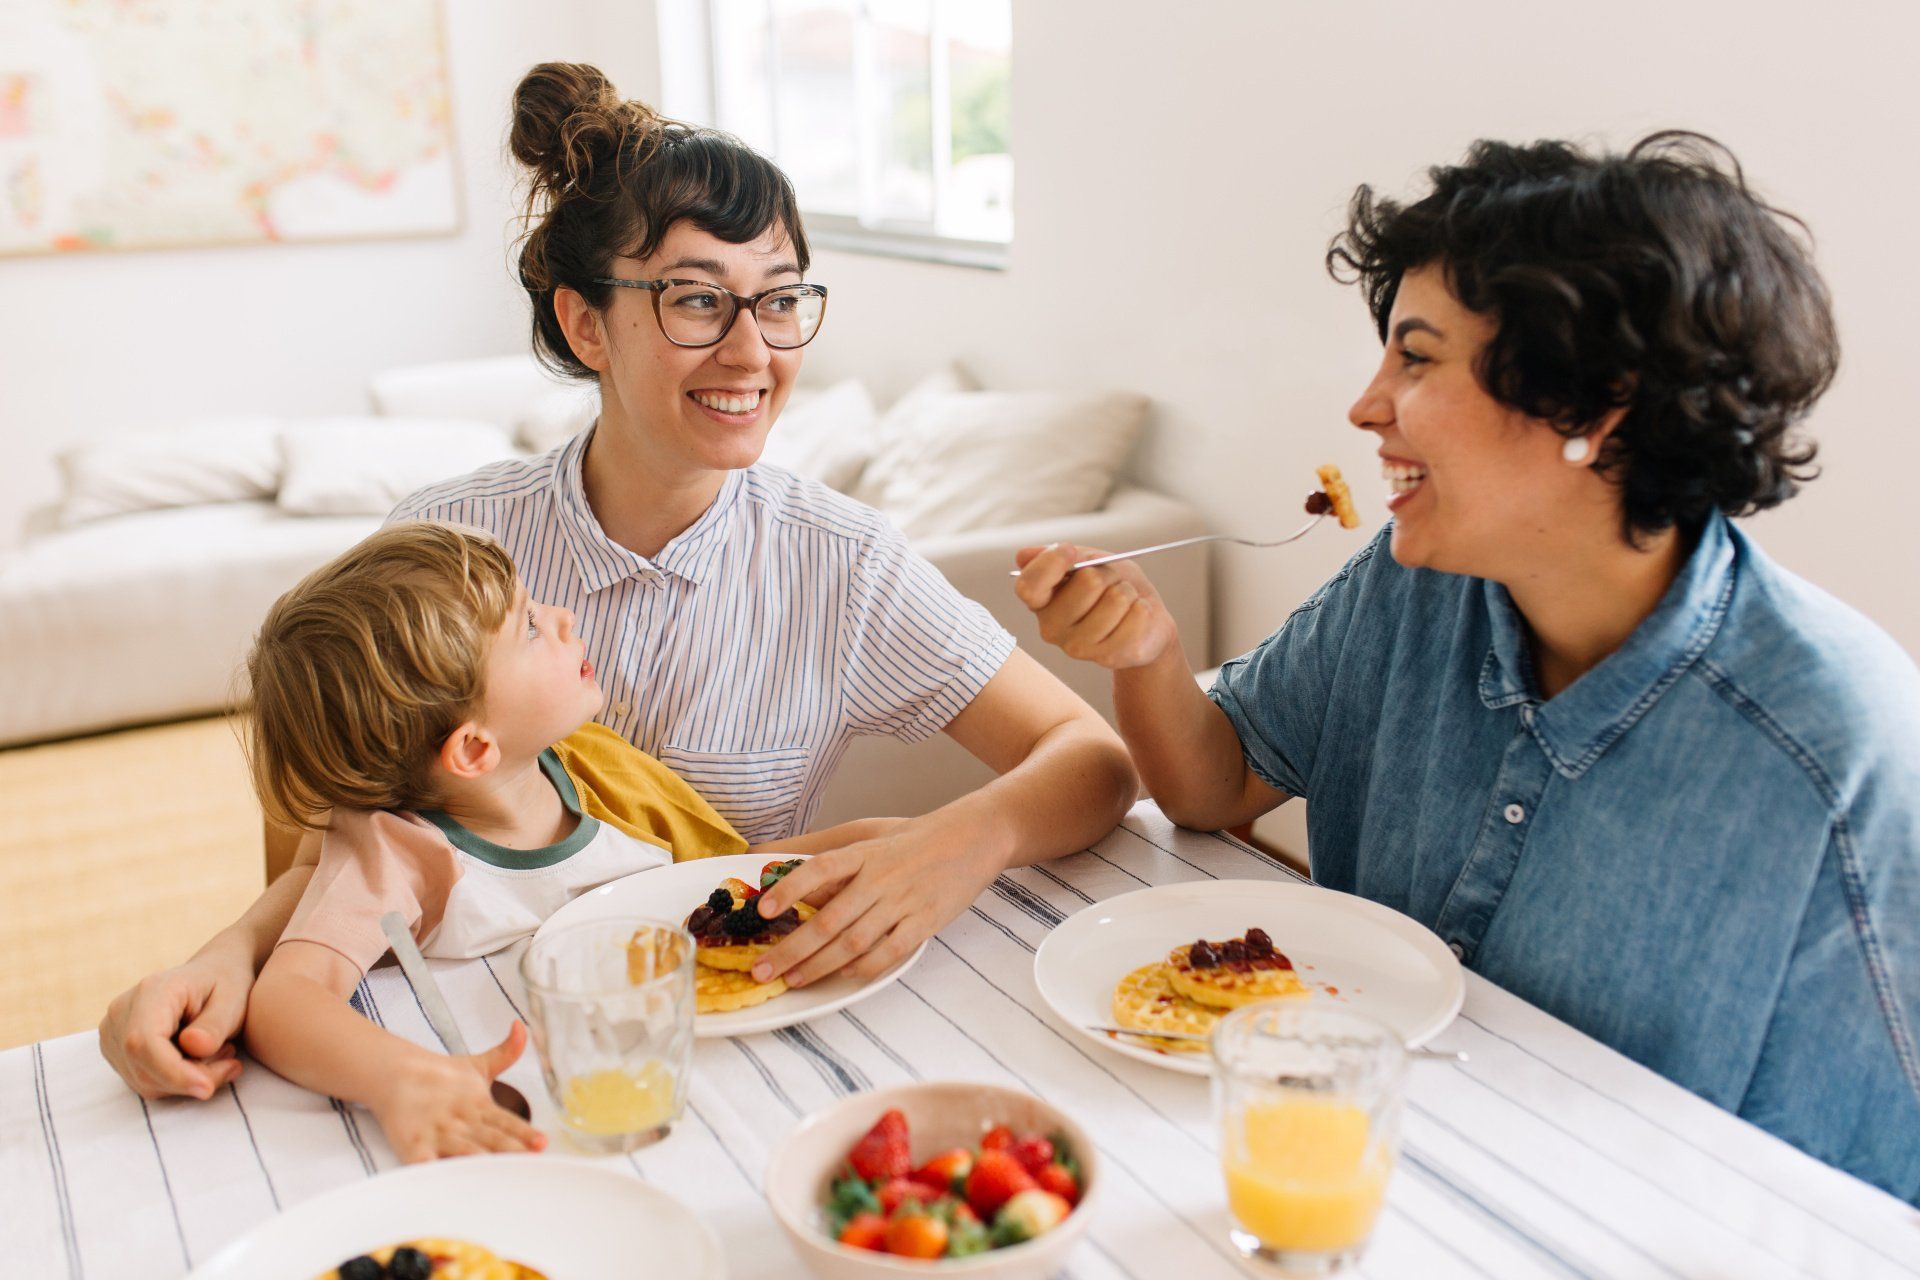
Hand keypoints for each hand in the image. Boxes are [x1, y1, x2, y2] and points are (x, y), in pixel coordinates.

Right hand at [100, 952, 251, 1099]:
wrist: (212, 974)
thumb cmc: (225, 984)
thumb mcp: (234, 999)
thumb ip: (215, 1024)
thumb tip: (193, 1046)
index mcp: (151, 992)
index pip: (144, 1043)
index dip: (173, 1073)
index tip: (207, 1088)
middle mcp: (122, 1012)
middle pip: (142, 1067)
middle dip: (189, 1079)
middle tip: (230, 1065)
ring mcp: (113, 1033)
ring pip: (143, 1081)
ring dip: (186, 1081)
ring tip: (220, 1055)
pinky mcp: (117, 1051)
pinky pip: (144, 1081)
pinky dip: (176, 1080)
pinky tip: (201, 1060)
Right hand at [369, 1022, 545, 1162]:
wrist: (395, 1071)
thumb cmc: (439, 1076)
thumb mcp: (477, 1065)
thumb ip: (506, 1052)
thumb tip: (522, 1026)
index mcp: (479, 1105)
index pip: (506, 1122)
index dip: (524, 1132)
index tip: (542, 1143)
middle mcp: (462, 1120)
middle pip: (489, 1138)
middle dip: (509, 1149)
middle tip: (529, 1161)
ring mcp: (437, 1131)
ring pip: (462, 1150)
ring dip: (478, 1161)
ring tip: (495, 1173)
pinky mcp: (412, 1142)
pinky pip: (422, 1160)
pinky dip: (430, 1170)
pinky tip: (440, 1179)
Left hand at [749, 812, 1002, 987]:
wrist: (974, 838)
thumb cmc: (914, 838)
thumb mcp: (870, 833)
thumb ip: (829, 853)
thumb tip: (776, 865)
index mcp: (863, 852)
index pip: (819, 868)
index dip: (790, 889)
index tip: (763, 911)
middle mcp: (879, 877)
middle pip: (828, 920)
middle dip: (791, 950)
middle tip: (762, 970)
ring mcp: (903, 902)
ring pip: (853, 942)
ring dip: (819, 965)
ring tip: (792, 980)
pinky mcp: (925, 922)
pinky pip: (889, 952)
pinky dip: (864, 967)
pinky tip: (844, 976)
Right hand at [1012, 542, 1180, 670]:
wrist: (1145, 618)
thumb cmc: (1112, 586)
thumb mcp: (1089, 559)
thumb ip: (1061, 555)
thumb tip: (1023, 556)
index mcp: (1041, 601)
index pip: (1029, 586)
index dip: (1051, 563)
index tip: (1070, 551)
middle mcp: (1051, 627)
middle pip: (1089, 581)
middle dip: (1109, 573)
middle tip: (1110, 582)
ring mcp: (1077, 646)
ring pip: (1116, 599)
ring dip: (1128, 592)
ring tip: (1124, 601)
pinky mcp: (1107, 657)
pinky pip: (1135, 617)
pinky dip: (1142, 609)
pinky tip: (1134, 616)